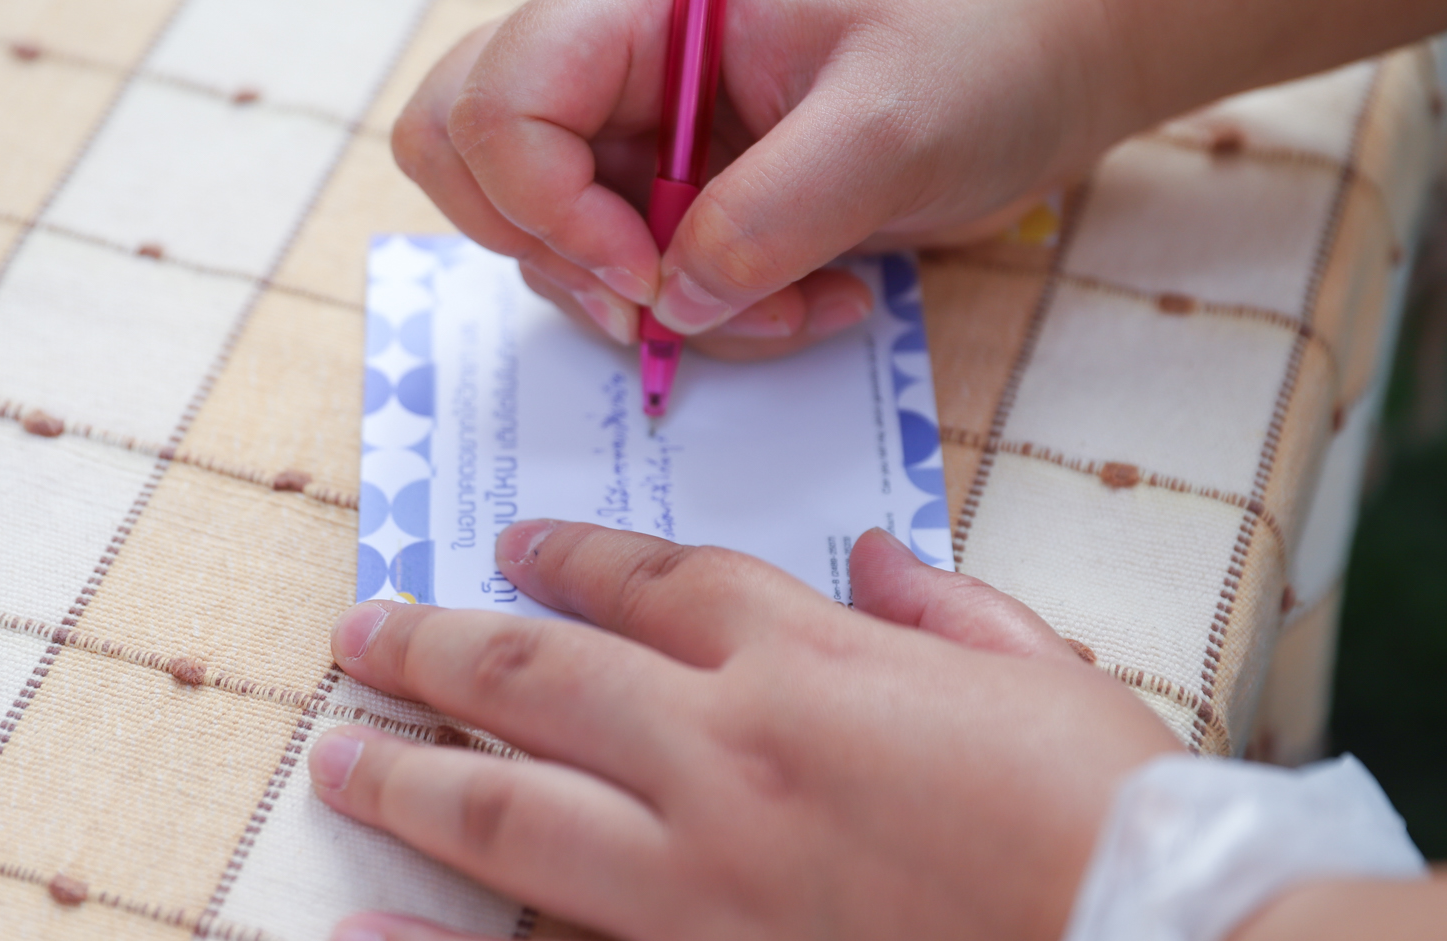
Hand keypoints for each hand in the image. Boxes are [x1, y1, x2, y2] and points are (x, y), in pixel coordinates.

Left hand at [307, 521, 1182, 940]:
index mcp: (810, 662)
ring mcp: (698, 876)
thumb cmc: (1108, 812)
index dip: (575, 555)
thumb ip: (939, 606)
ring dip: (406, 767)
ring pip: (505, 805)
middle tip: (364, 629)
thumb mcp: (1040, 669)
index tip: (515, 544)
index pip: (656, 581)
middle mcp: (726, 752)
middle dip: (438, 644)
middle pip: (541, 675)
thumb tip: (871, 558)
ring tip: (337, 743)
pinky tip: (359, 929)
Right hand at [392, 0, 1118, 357]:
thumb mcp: (889, 122)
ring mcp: (645, 133)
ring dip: (661, 308)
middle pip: (469, 160)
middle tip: (663, 299)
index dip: (544, 205)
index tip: (651, 275)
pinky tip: (821, 297)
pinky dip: (713, 317)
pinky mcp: (684, 197)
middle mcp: (618, 63)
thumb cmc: (979, 43)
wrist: (1050, 59)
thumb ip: (772, 211)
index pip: (496, 100)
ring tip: (799, 301)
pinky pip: (641, 282)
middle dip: (555, 256)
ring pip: (556, 247)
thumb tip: (673, 302)